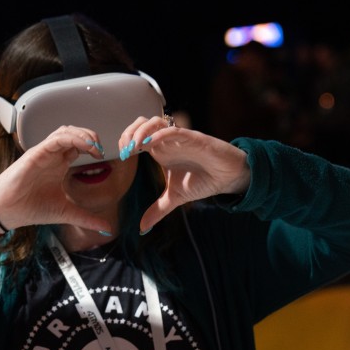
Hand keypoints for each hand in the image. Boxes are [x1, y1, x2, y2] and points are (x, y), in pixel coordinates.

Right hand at [0, 126, 108, 233]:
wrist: (6, 213)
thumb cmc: (30, 209)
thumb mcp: (66, 213)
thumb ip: (87, 219)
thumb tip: (107, 229)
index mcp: (59, 165)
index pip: (78, 145)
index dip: (93, 146)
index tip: (103, 156)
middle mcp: (52, 156)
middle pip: (73, 133)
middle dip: (90, 136)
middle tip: (100, 149)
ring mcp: (43, 153)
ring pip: (65, 131)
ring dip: (82, 134)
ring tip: (94, 146)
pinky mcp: (35, 154)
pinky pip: (55, 139)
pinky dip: (71, 138)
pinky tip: (84, 146)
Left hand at [120, 116, 250, 233]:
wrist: (227, 178)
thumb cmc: (202, 180)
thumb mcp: (175, 198)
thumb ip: (157, 210)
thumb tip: (142, 228)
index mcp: (160, 150)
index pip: (137, 135)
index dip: (126, 141)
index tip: (122, 157)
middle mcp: (168, 141)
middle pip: (142, 123)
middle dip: (129, 133)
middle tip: (125, 151)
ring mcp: (180, 138)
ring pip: (156, 122)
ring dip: (141, 131)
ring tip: (134, 147)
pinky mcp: (194, 138)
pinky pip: (174, 130)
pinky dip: (160, 134)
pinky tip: (150, 143)